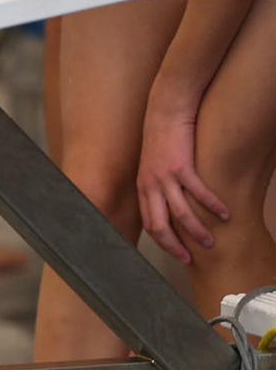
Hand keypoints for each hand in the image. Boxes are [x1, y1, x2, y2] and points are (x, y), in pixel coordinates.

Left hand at [137, 100, 227, 264]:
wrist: (166, 110)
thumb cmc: (163, 136)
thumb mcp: (153, 164)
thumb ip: (158, 183)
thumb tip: (168, 198)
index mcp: (143, 189)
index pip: (150, 224)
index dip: (162, 242)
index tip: (175, 252)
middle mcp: (151, 187)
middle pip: (160, 227)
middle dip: (175, 246)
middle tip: (190, 259)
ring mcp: (165, 178)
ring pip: (180, 214)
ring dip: (197, 230)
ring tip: (210, 241)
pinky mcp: (182, 166)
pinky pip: (199, 193)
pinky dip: (213, 205)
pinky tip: (225, 213)